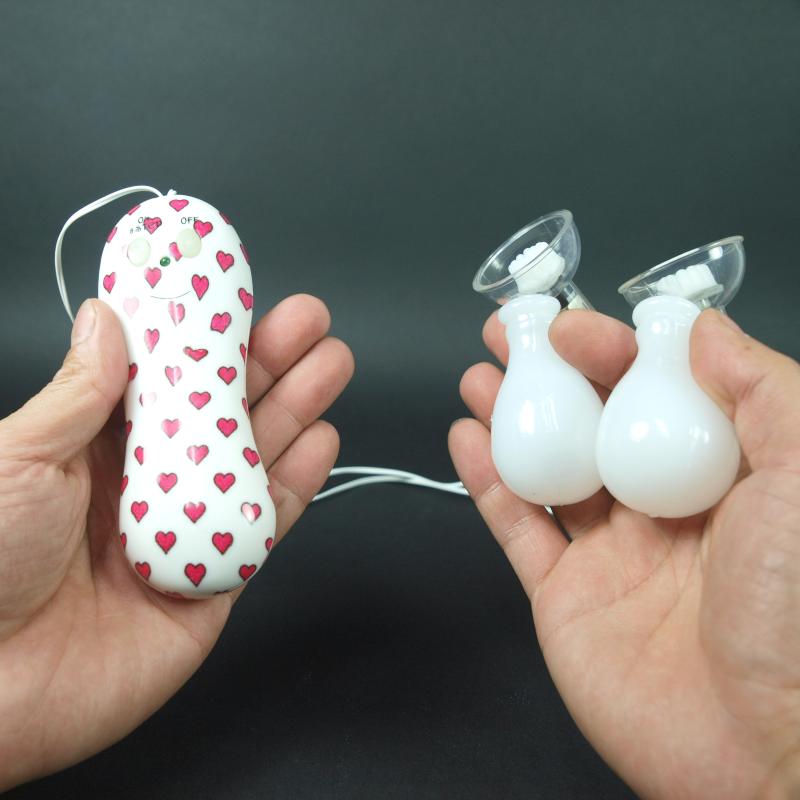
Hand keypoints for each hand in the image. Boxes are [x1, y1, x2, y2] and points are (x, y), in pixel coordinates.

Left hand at [0, 295, 353, 789]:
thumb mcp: (19, 459)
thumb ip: (77, 393)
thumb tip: (106, 319)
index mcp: (96, 445)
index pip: (166, 377)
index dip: (204, 334)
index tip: (239, 295)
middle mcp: (149, 479)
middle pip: (223, 410)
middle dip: (270, 362)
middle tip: (309, 320)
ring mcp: (188, 527)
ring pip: (255, 457)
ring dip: (297, 408)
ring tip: (331, 363)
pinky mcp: (216, 579)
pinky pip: (266, 524)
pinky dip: (296, 482)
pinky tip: (320, 440)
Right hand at [449, 308, 799, 798]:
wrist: (766, 751)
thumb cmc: (798, 614)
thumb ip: (761, 391)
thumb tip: (705, 329)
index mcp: (724, 471)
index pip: (657, 387)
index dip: (611, 347)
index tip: (571, 326)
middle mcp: (664, 504)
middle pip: (594, 420)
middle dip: (549, 372)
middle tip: (509, 334)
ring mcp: (611, 551)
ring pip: (550, 466)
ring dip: (513, 417)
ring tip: (480, 378)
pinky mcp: (567, 594)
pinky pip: (519, 527)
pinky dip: (488, 483)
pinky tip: (468, 440)